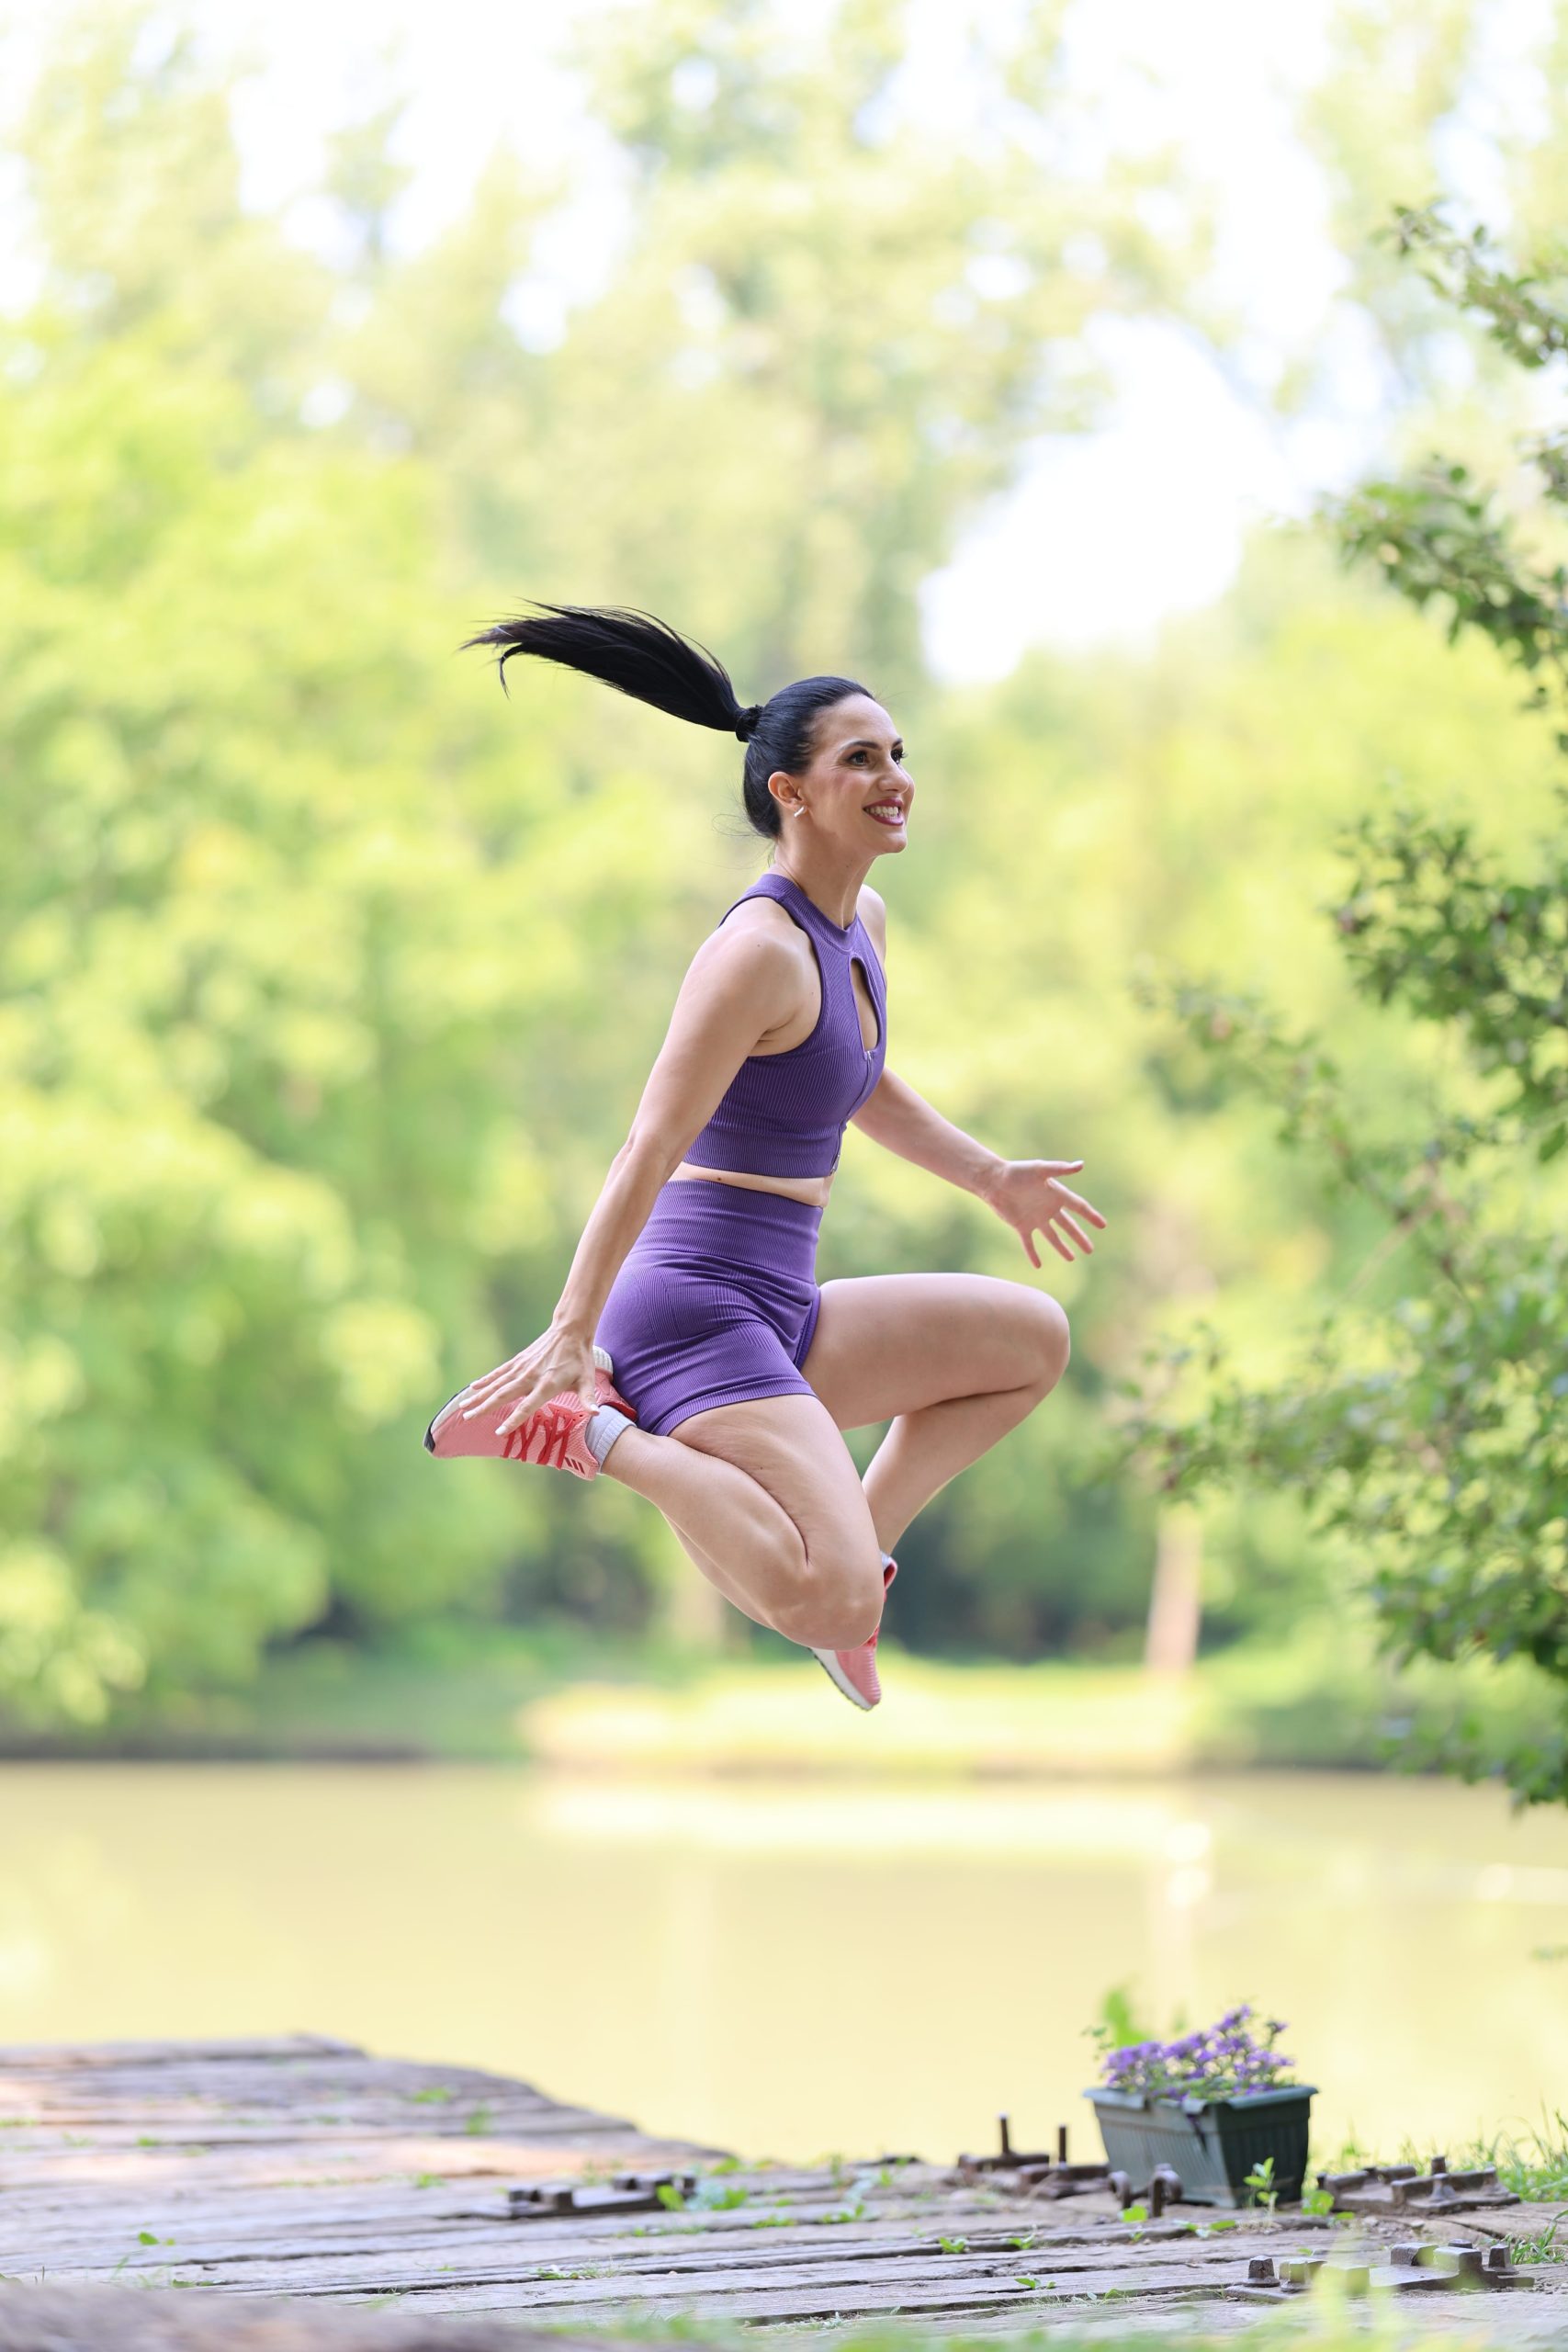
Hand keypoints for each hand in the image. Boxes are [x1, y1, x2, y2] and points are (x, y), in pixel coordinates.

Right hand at [434, 1326, 600, 1441]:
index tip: (500, 1431)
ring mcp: (522, 1367)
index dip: (513, 1419)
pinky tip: (472, 1388)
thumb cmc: (580, 1358)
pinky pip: (498, 1373)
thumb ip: (588, 1399)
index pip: (527, 1406)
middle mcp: (530, 1376)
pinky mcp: (518, 1361)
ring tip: (463, 1407)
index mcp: (547, 1384)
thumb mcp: (587, 1379)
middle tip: (467, 1419)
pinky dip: (485, 1380)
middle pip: (504, 1395)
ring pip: (496, 1384)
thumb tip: (596, 1415)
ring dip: (479, 1396)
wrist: (570, 1330)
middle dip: (485, 1408)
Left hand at [982, 1158, 1106, 1268]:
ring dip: (1062, 1248)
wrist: (994, 1180)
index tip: (1103, 1225)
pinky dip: (1033, 1254)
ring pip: (1052, 1237)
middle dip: (1079, 1238)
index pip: (1078, 1207)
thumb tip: (1081, 1165)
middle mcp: (1048, 1208)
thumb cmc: (1017, 1171)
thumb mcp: (1040, 1169)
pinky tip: (1038, 1265)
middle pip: (1068, 1226)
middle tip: (1090, 1250)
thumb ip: (1060, 1169)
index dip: (1091, 1216)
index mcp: (1055, 1194)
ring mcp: (1035, 1218)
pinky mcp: (1021, 1225)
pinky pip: (1029, 1243)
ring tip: (1072, 1258)